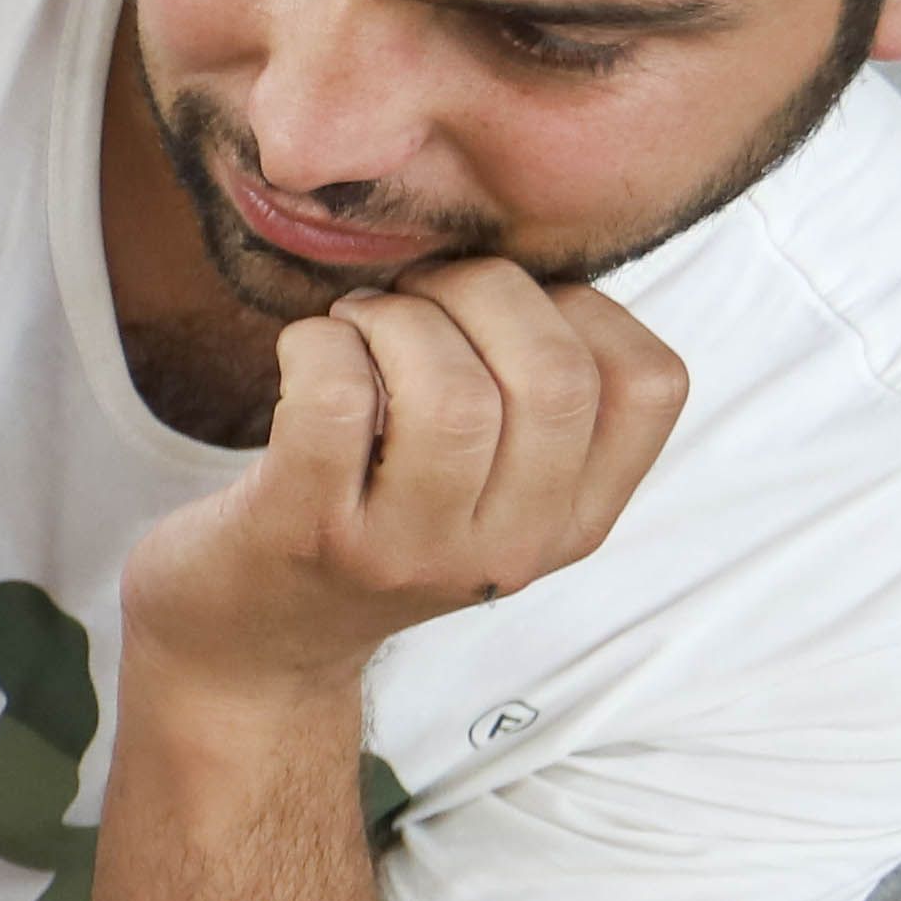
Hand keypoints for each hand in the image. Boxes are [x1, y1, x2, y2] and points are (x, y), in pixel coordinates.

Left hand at [124, 259, 690, 700]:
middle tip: (412, 295)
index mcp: (574, 523)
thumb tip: (539, 253)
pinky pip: (334, 397)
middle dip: (481, 290)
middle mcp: (509, 548)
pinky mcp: (308, 534)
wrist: (247, 647)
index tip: (502, 307)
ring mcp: (409, 551)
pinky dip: (317, 343)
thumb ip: (533, 394)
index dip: (583, 304)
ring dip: (394, 318)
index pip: (652, 384)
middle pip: (554, 374)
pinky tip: (304, 352)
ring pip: (453, 390)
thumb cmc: (369, 519)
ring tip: (355, 326)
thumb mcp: (488, 485)